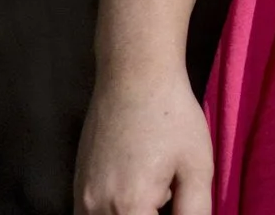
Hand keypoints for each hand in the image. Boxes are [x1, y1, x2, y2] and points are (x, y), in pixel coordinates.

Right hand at [74, 70, 213, 214]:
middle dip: (149, 214)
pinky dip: (115, 211)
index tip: (174, 199)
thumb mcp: (197, 166)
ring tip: (153, 188)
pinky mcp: (77, 187)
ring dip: (132, 214)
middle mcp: (97, 210)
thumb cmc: (171, 116)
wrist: (133, 74)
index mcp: (130, 207)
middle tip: (166, 190)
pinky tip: (135, 185)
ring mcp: (81, 199)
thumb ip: (194, 211)